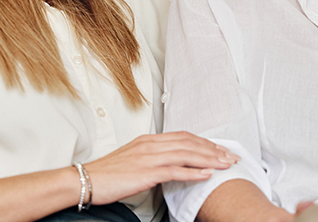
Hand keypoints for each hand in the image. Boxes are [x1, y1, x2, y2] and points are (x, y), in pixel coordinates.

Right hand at [84, 131, 238, 204]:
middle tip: (231, 156)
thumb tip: (168, 162)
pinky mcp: (146, 173)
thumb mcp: (132, 158)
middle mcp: (150, 145)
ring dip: (209, 159)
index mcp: (148, 140)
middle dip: (213, 149)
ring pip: (186, 155)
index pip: (183, 137)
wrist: (87, 179)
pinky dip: (193, 172)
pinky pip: (175, 171)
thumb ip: (151, 157)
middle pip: (189, 143)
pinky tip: (206, 174)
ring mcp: (148, 158)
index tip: (219, 149)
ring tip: (225, 164)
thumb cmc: (107, 173)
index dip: (204, 142)